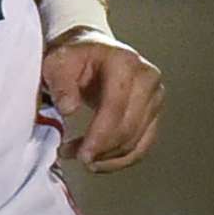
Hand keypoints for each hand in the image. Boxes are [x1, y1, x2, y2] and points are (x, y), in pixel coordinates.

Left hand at [42, 29, 163, 172]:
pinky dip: (120, 159)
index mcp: (123, 61)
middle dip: (102, 150)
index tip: (83, 154)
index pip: (115, 106)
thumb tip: (68, 108)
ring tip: (84, 158)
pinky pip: (141, 146)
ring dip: (108, 157)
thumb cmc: (76, 57)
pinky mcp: (155, 113)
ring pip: (136, 141)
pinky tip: (101, 161)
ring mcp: (155, 96)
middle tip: (80, 158)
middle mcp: (146, 77)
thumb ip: (60, 83)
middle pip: (128, 127)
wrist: (93, 53)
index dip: (99, 135)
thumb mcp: (59, 62)